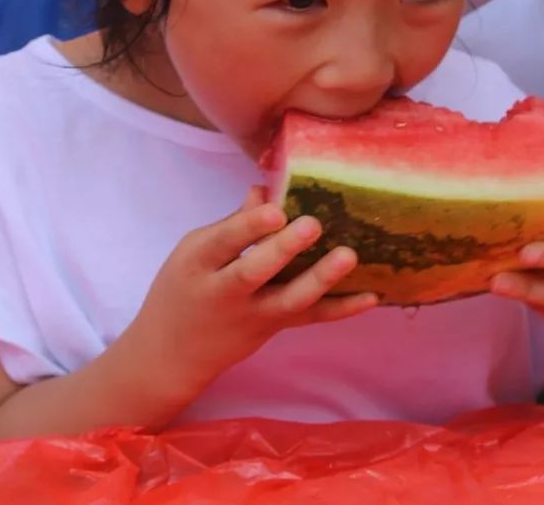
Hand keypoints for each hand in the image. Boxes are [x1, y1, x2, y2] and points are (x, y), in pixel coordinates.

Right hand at [126, 188, 376, 402]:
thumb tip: (263, 189)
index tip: (275, 211)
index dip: (248, 227)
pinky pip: (310, 318)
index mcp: (198, 264)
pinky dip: (342, 309)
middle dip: (283, 250)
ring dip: (321, 278)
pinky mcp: (275, 328)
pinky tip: (372, 296)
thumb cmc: (183, 288)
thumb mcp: (193, 251)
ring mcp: (253, 315)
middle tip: (312, 225)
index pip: (223, 243)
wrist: (171, 354)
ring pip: (289, 301)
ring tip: (349, 256)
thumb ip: (231, 224)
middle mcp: (226, 292)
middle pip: (255, 272)